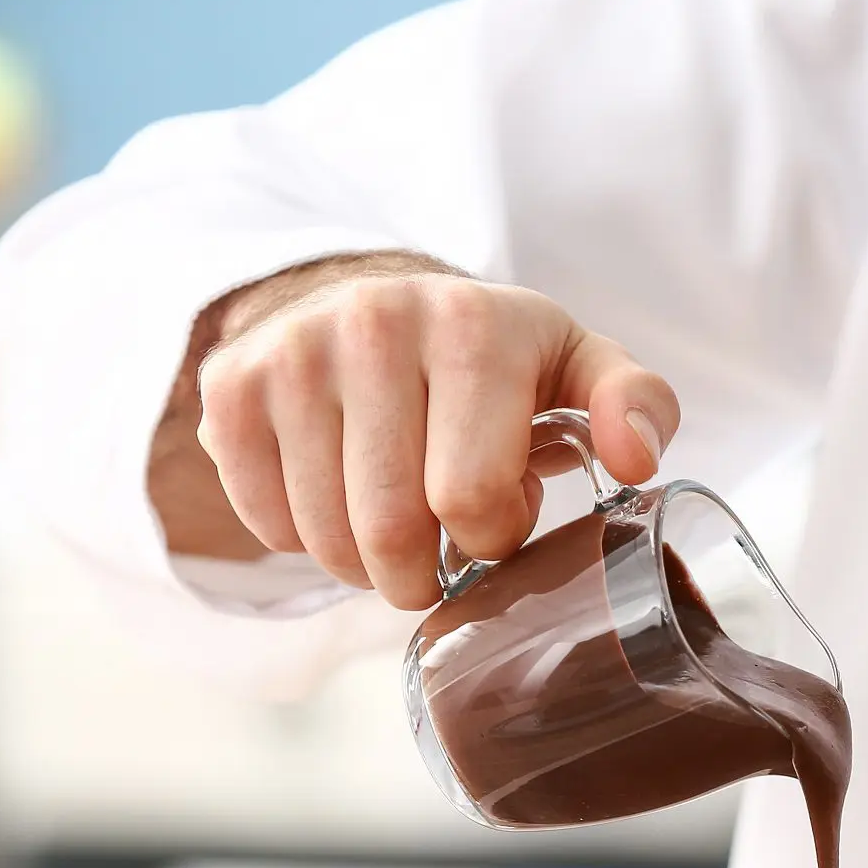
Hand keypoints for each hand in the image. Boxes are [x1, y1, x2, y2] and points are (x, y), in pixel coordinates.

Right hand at [151, 251, 680, 607]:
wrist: (371, 295)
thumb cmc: (489, 358)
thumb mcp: (575, 367)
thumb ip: (634, 404)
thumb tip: (637, 458)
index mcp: (471, 326)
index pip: (471, 501)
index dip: (490, 537)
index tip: (497, 515)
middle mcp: (373, 325)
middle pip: (390, 533)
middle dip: (424, 572)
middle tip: (439, 551)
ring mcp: (291, 354)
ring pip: (325, 540)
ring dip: (366, 566)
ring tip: (393, 520)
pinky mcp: (230, 387)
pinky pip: (269, 525)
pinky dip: (306, 539)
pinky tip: (337, 494)